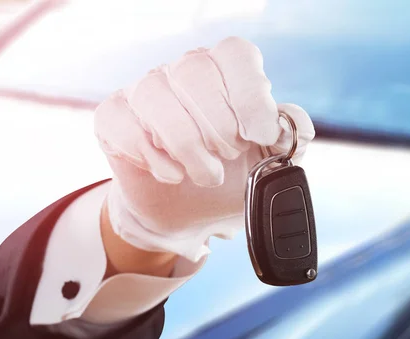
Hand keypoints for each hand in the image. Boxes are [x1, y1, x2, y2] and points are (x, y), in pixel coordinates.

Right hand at [94, 37, 314, 263]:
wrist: (192, 213)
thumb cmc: (233, 177)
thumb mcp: (272, 160)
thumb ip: (290, 137)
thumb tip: (295, 122)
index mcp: (226, 71)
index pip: (235, 54)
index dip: (250, 95)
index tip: (260, 136)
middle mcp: (184, 72)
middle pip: (195, 71)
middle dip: (219, 127)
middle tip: (229, 157)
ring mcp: (145, 91)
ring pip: (157, 96)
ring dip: (188, 147)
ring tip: (207, 174)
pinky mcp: (114, 118)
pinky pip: (126, 124)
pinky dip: (155, 158)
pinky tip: (173, 175)